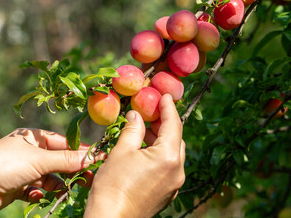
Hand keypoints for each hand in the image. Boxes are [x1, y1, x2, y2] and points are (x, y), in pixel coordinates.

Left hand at [0, 129, 103, 217]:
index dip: (80, 151)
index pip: (64, 143)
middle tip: (87, 179)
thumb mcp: (39, 160)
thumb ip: (66, 160)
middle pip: (59, 161)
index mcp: (34, 138)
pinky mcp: (19, 185)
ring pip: (50, 177)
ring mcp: (24, 169)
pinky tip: (37, 195)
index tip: (97, 158)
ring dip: (57, 184)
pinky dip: (40, 193)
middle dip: (72, 170)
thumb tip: (91, 157)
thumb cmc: (5, 164)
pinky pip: (38, 189)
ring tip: (64, 192)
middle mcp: (30, 152)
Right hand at [84, 94, 184, 217]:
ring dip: (160, 140)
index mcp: (169, 157)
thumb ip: (133, 129)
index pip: (173, 124)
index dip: (169, 108)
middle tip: (150, 112)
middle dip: (164, 124)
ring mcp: (174, 185)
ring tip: (143, 131)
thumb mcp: (122, 151)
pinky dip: (159, 155)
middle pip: (176, 139)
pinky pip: (168, 167)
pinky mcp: (167, 193)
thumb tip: (136, 115)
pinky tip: (144, 151)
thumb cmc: (113, 185)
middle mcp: (177, 171)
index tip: (165, 96)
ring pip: (172, 154)